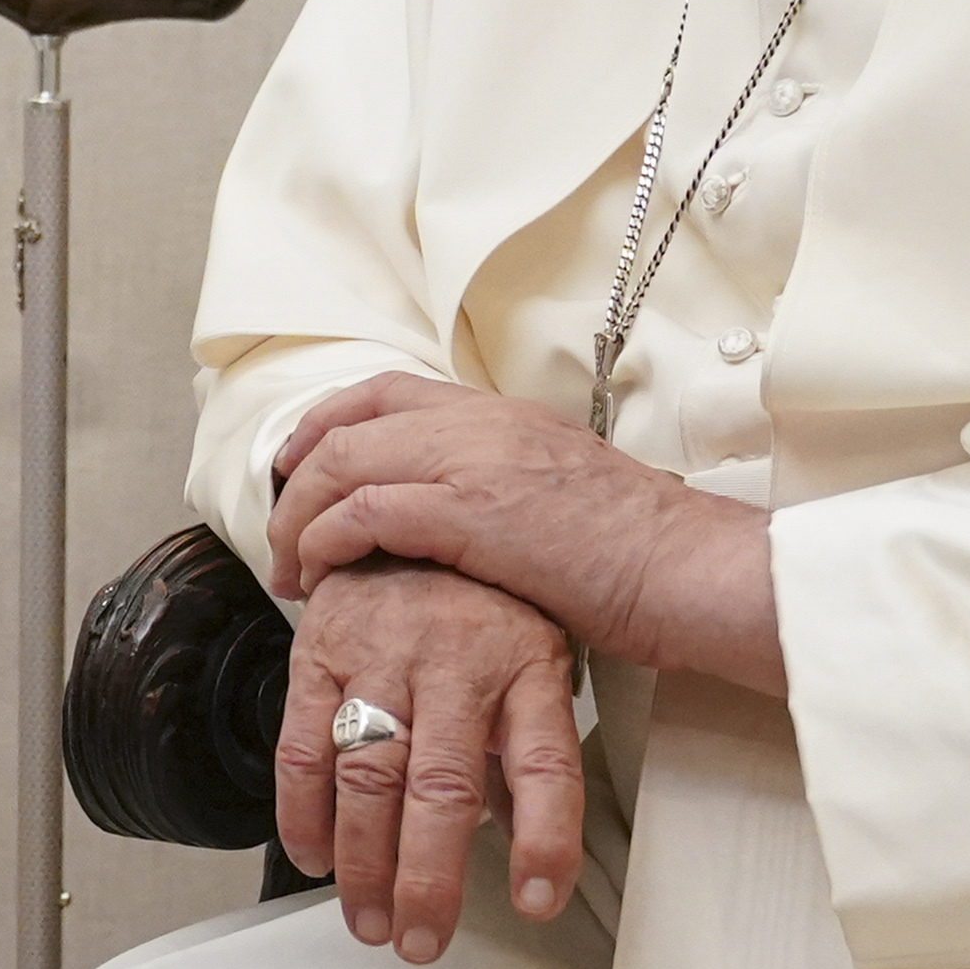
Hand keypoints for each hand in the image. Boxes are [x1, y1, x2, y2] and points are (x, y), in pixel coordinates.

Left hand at [268, 372, 784, 692]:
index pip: (387, 392)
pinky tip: (320, 576)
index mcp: (503, 414)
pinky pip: (364, 513)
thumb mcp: (560, 493)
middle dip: (295, 476)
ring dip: (298, 518)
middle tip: (277, 527)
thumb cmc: (641, 554)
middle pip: (349, 424)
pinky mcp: (470, 513)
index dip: (326, 422)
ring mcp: (475, 461)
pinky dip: (326, 541)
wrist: (692, 570)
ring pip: (343, 464)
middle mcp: (482, 423)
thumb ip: (502, 485)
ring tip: (290, 569)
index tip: (296, 463)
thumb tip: (454, 517)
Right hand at [277, 562, 586, 964]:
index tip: (535, 905)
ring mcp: (383, 656)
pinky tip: (313, 858)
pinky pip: (303, 743)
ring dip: (363, 863)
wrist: (411, 506)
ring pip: (368, 776)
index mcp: (526, 666)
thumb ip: (524, 752)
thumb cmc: (484, 599)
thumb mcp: (537, 657)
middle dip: (428, 878)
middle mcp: (456, 662)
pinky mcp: (321, 651)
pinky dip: (302, 811)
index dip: (545, 841)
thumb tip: (528, 854)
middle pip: (443, 788)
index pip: (548, 765)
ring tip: (368, 922)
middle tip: (418, 942)